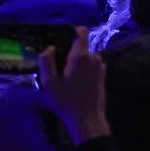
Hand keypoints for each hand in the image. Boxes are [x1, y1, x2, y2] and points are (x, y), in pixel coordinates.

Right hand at [40, 27, 108, 143]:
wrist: (87, 120)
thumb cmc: (66, 101)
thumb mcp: (49, 83)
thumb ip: (47, 61)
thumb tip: (48, 47)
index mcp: (81, 56)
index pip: (81, 32)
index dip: (71, 31)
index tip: (60, 37)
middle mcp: (94, 57)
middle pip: (80, 46)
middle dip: (69, 51)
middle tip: (56, 65)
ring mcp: (100, 66)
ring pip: (85, 56)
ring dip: (75, 62)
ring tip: (63, 76)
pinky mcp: (102, 75)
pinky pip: (90, 65)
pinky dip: (82, 69)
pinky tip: (73, 82)